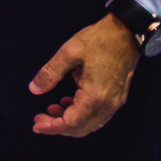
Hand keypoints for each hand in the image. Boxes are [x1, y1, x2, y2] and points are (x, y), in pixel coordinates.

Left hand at [28, 13, 140, 136]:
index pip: (72, 123)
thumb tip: (34, 90)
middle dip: (58, 127)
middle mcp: (108, 105)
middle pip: (81, 128)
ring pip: (90, 123)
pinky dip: (82, 114)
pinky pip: (98, 115)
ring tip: (51, 108)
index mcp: (95, 96)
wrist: (126, 33)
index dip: (52, 127)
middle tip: (39, 118)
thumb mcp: (68, 53)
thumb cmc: (97, 40)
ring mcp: (115, 102)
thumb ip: (50, 73)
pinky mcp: (117, 97)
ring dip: (70, 121)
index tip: (35, 124)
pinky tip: (68, 102)